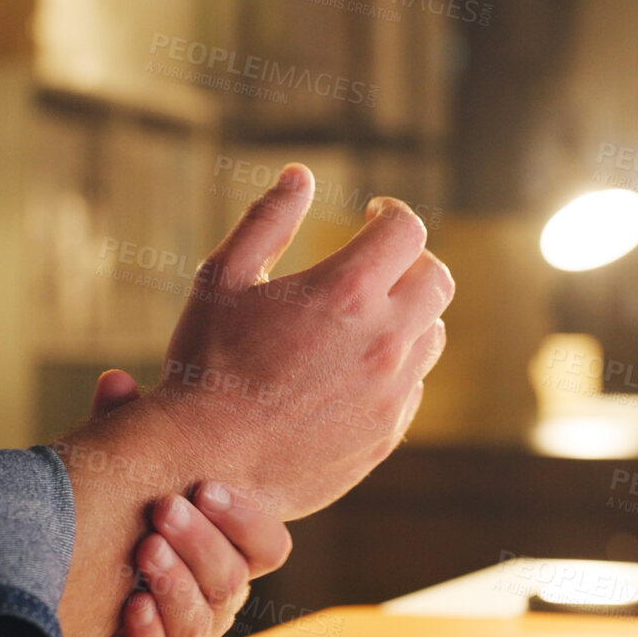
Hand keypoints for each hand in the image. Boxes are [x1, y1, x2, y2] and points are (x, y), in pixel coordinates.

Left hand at [60, 371, 292, 636]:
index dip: (245, 518)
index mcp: (222, 552)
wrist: (50, 591)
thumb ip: (121, 429)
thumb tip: (116, 382)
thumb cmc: (101, 523)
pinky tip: (129, 605)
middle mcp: (212, 599)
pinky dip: (149, 636)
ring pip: (201, 622)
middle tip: (165, 510)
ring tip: (144, 551)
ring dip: (175, 585)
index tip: (207, 487)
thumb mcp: (112, 471)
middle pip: (233, 580)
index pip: (267, 545)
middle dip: (201, 543)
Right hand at [150, 164, 450, 518]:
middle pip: (436, 280)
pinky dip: (394, 369)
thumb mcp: (223, 277)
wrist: (201, 461)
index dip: (392, 213)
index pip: (407, 230)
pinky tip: (351, 371)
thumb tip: (300, 175)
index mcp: (347, 291)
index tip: (373, 215)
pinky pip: (412, 388)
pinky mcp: (386, 434)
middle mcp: (383, 340)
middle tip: (377, 263)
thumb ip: (267, 219)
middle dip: (411, 261)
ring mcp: (391, 392)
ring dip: (407, 316)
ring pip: (431, 336)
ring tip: (363, 317)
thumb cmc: (204, 363)